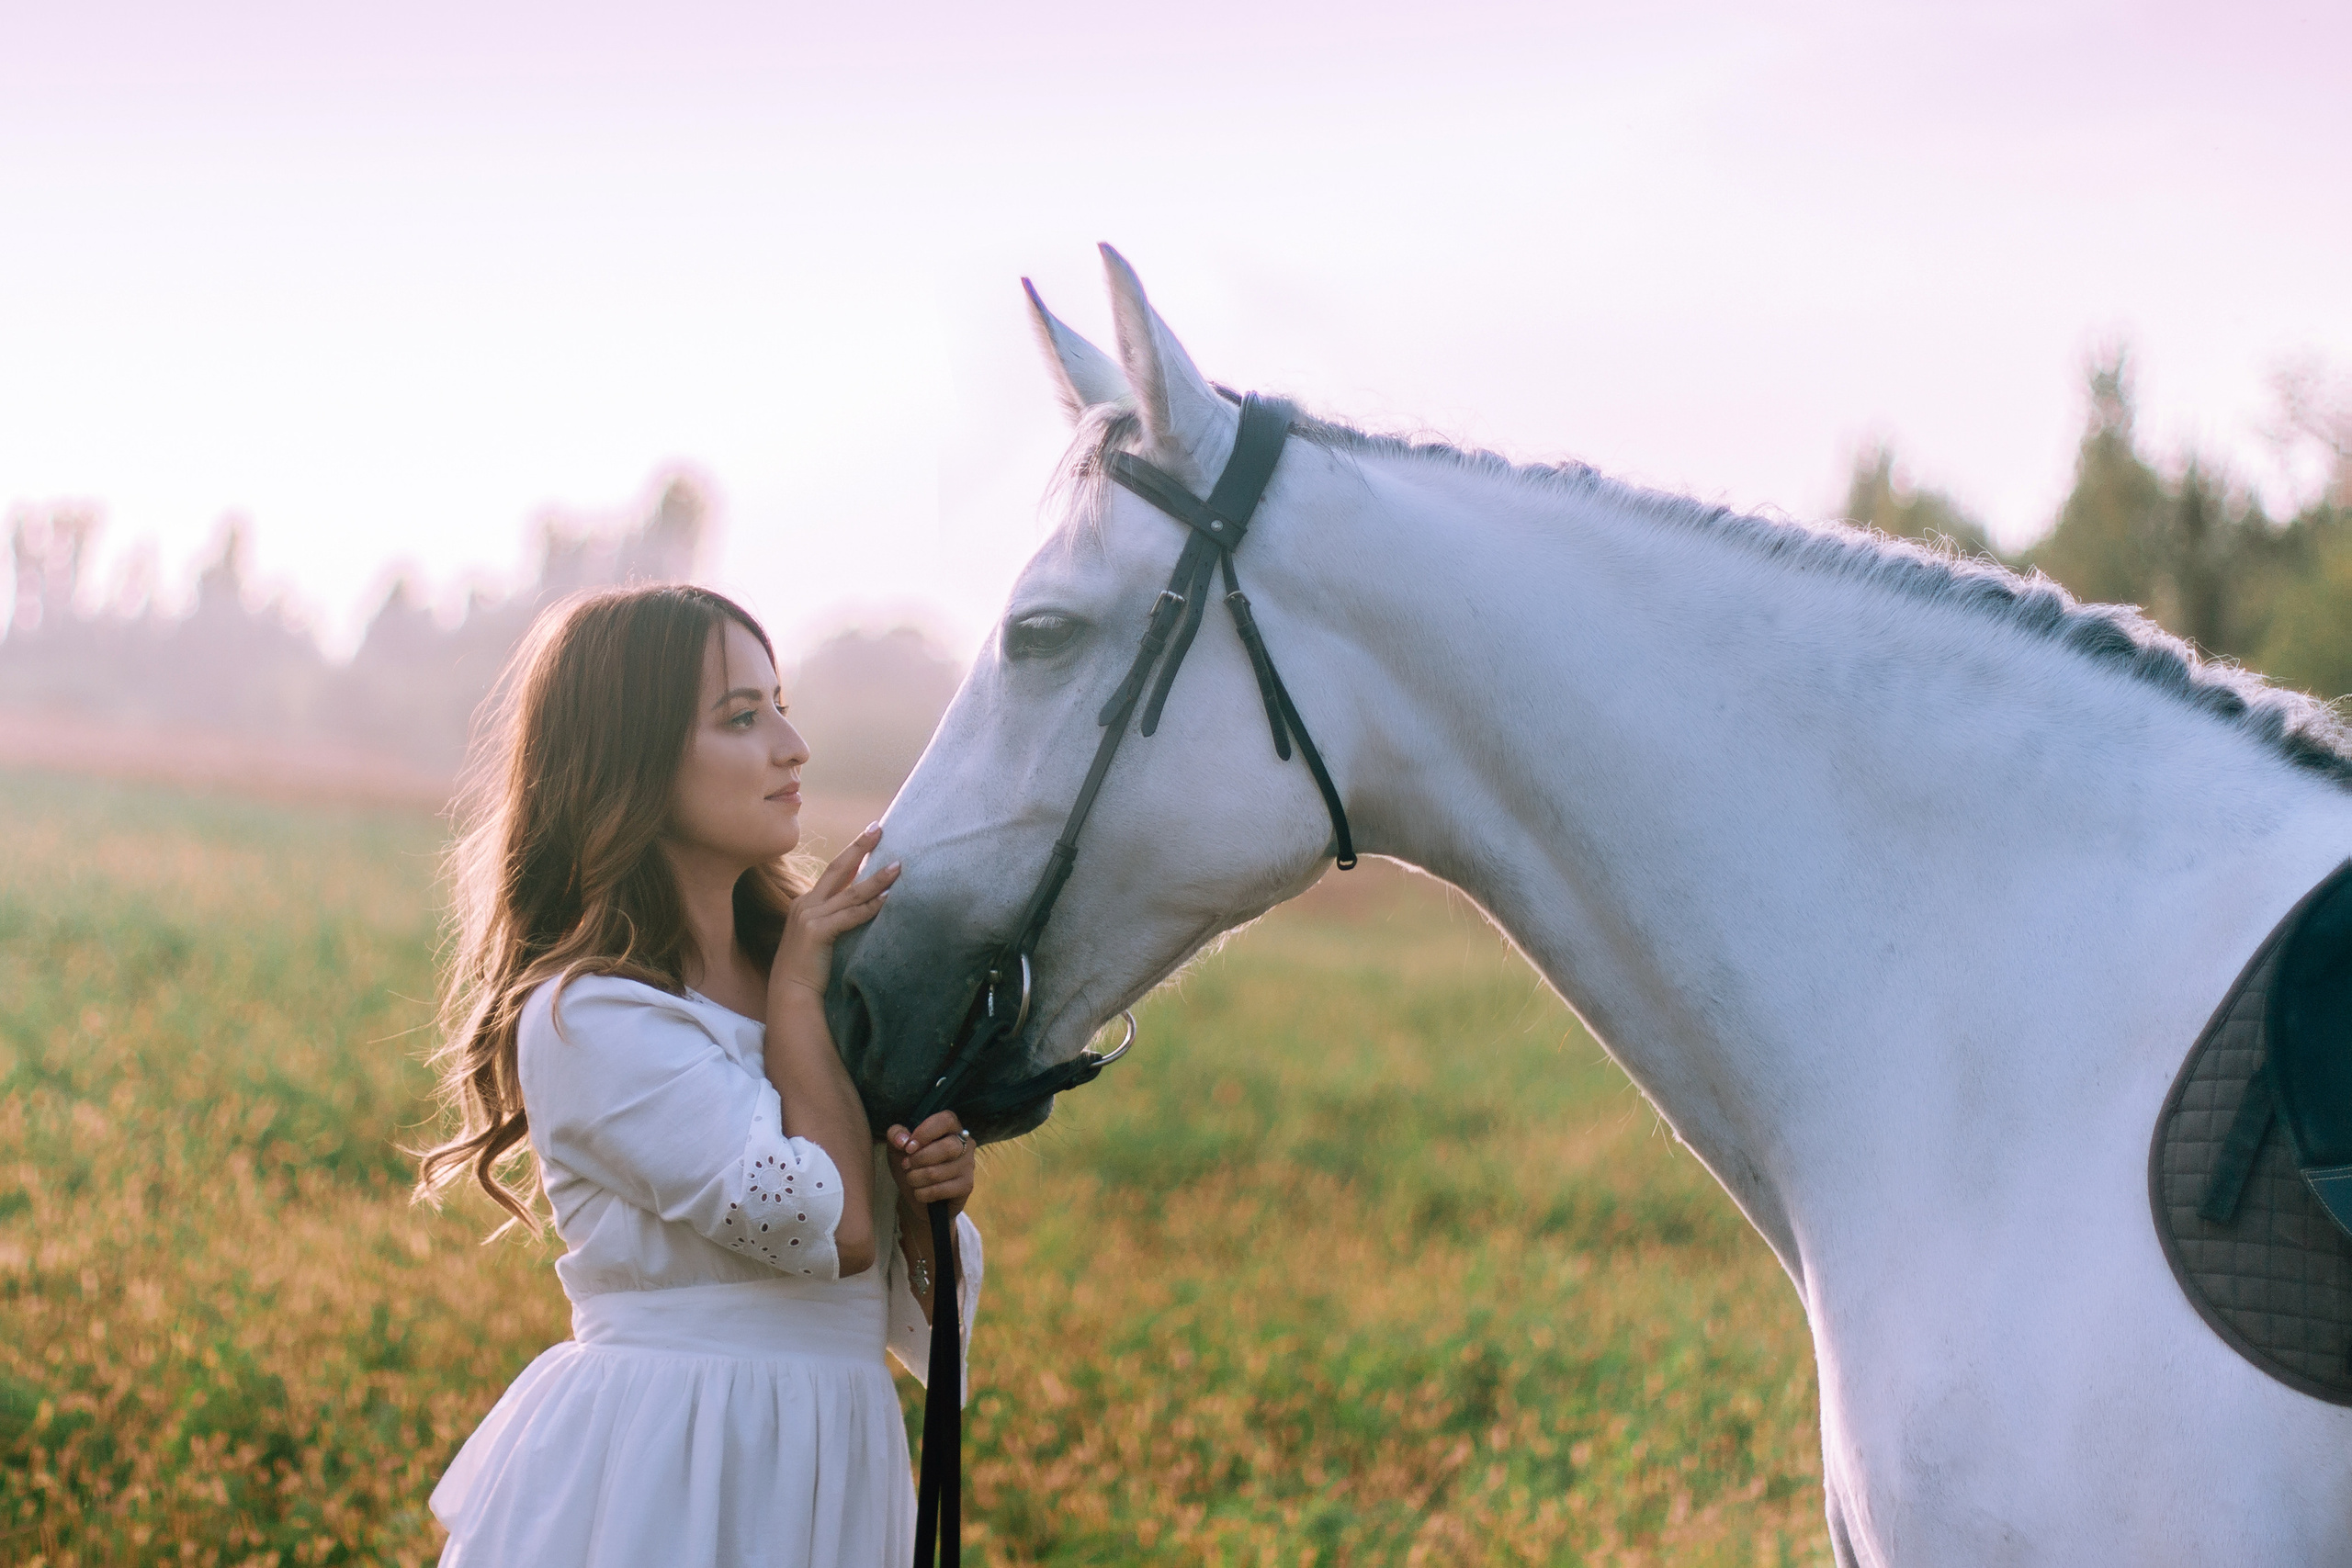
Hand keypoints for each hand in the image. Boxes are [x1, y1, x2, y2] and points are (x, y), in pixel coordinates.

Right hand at [772, 825, 899, 999]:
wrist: (791, 993)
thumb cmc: (809, 968)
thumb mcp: (820, 935)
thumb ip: (834, 918)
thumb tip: (863, 905)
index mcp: (805, 903)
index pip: (834, 872)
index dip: (853, 853)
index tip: (870, 834)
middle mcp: (805, 904)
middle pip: (837, 868)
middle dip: (860, 847)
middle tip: (879, 828)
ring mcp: (809, 917)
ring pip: (850, 892)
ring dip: (876, 879)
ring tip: (898, 867)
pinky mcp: (816, 932)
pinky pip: (850, 915)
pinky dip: (870, 907)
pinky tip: (887, 900)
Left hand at [887, 1112, 975, 1215]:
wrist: (920, 1195)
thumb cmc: (912, 1164)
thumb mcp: (898, 1146)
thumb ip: (896, 1134)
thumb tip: (902, 1140)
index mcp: (951, 1127)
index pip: (946, 1120)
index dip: (925, 1133)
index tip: (908, 1147)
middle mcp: (965, 1144)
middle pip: (947, 1148)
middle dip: (919, 1159)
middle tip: (906, 1165)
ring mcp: (968, 1166)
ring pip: (938, 1172)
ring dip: (915, 1178)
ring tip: (911, 1179)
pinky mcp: (966, 1186)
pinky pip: (939, 1190)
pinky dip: (922, 1194)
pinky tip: (920, 1192)